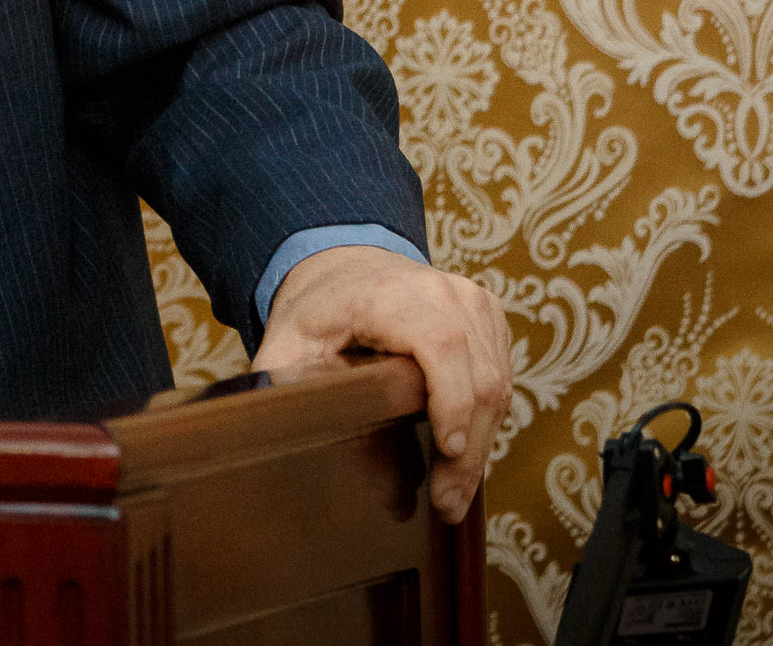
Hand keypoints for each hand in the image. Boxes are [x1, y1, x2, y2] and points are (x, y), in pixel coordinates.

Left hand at [253, 242, 510, 521]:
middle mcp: (442, 291)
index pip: (441, 345)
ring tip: (455, 493)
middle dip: (468, 450)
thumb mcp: (287, 339)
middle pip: (478, 377)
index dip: (452, 400)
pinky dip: (486, 420)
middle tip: (448, 505)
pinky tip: (464, 455)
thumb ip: (278, 378)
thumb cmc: (317, 309)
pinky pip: (501, 376)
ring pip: (497, 383)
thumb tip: (271, 426)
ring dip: (481, 444)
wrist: (346, 265)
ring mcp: (472, 301)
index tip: (447, 451)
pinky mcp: (488, 316)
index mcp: (390, 295)